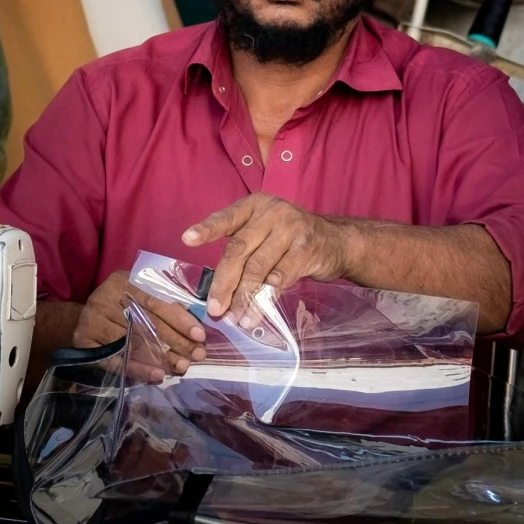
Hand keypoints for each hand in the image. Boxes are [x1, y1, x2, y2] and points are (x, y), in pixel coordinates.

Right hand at [75, 270, 206, 375]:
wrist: (84, 318)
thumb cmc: (121, 306)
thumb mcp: (139, 294)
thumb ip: (163, 301)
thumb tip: (195, 322)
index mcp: (121, 281)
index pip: (155, 301)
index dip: (179, 319)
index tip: (200, 335)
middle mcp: (103, 299)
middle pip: (145, 323)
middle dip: (175, 341)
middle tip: (197, 355)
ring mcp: (91, 321)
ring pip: (132, 343)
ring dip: (160, 358)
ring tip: (181, 366)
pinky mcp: (83, 342)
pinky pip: (114, 360)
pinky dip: (137, 369)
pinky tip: (156, 375)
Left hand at [183, 194, 348, 324]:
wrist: (337, 240)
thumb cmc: (290, 238)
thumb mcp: (265, 230)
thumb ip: (242, 246)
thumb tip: (216, 286)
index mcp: (255, 206)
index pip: (226, 217)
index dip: (206, 229)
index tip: (187, 239)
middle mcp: (272, 213)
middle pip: (239, 249)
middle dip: (223, 282)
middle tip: (214, 308)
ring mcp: (291, 230)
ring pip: (258, 268)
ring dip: (243, 297)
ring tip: (234, 318)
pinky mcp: (306, 250)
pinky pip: (280, 279)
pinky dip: (265, 299)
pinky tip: (255, 314)